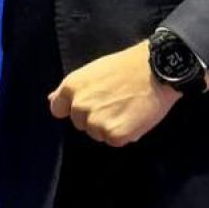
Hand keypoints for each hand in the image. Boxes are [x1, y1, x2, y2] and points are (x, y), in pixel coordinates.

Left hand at [48, 42, 178, 146]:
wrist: (155, 69)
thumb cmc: (126, 67)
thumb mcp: (93, 71)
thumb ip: (72, 89)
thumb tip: (52, 100)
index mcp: (71, 87)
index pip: (59, 109)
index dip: (75, 109)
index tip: (91, 104)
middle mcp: (79, 107)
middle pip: (81, 123)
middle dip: (95, 117)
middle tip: (116, 102)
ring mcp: (96, 122)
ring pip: (97, 133)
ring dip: (110, 126)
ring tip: (127, 107)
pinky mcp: (114, 135)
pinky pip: (115, 141)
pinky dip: (125, 133)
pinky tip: (135, 116)